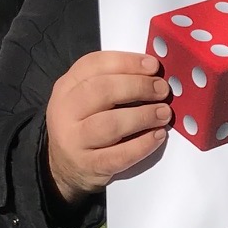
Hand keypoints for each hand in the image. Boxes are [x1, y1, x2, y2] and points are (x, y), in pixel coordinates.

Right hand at [43, 48, 172, 203]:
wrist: (65, 166)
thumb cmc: (84, 125)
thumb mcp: (86, 98)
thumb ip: (112, 81)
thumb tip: (152, 73)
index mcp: (67, 87)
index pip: (93, 65)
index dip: (126, 62)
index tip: (152, 65)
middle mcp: (65, 111)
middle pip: (101, 91)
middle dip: (138, 86)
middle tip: (162, 89)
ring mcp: (74, 140)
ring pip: (110, 124)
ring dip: (143, 116)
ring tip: (163, 113)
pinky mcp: (88, 165)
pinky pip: (119, 155)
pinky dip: (143, 144)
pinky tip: (158, 135)